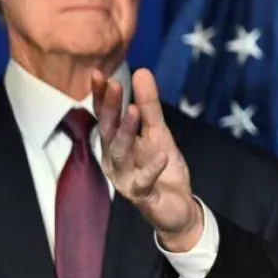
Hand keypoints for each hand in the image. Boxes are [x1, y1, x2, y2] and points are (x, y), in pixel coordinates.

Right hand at [93, 67, 203, 252]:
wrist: (178, 206)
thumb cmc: (161, 167)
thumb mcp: (158, 132)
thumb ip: (150, 104)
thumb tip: (141, 71)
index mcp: (115, 143)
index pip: (104, 116)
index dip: (101, 96)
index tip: (99, 74)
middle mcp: (114, 160)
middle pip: (107, 131)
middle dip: (110, 108)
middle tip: (113, 85)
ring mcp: (125, 179)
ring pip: (120, 154)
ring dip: (126, 132)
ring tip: (134, 110)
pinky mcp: (142, 195)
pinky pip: (144, 181)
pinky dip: (152, 168)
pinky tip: (161, 155)